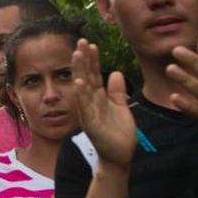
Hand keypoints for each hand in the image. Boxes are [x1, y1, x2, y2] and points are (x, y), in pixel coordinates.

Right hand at [71, 39, 135, 169]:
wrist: (119, 156)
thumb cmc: (118, 133)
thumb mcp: (120, 107)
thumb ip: (117, 91)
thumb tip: (115, 72)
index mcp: (98, 98)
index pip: (93, 74)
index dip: (92, 59)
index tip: (91, 44)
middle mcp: (90, 102)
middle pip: (86, 76)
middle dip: (83, 59)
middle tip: (81, 41)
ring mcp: (89, 112)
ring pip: (83, 88)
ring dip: (79, 71)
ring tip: (77, 55)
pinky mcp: (91, 124)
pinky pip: (84, 107)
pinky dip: (81, 95)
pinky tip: (79, 82)